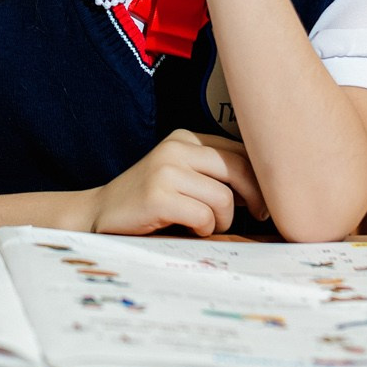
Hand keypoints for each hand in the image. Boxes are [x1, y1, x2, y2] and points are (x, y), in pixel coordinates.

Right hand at [84, 129, 267, 236]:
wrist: (99, 213)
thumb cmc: (151, 201)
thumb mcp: (183, 176)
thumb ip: (217, 174)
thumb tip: (268, 188)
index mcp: (186, 137)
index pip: (240, 149)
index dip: (261, 178)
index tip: (265, 200)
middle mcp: (177, 146)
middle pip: (239, 168)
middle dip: (256, 197)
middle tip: (258, 215)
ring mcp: (166, 169)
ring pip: (225, 197)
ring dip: (222, 220)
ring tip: (205, 225)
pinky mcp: (158, 195)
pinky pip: (205, 216)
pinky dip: (204, 229)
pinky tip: (188, 228)